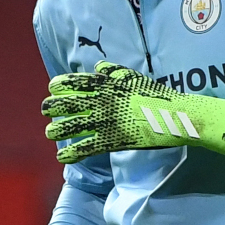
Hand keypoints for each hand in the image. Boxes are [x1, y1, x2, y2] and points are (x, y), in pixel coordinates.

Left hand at [42, 61, 224, 163]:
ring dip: (62, 129)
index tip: (52, 86)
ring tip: (49, 132)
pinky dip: (75, 151)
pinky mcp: (117, 140)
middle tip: (44, 109)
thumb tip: (100, 68)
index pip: (83, 82)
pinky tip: (62, 156)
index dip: (66, 84)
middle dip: (58, 106)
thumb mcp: (139, 79)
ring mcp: (112, 120)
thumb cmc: (162, 97)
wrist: (180, 116)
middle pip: (76, 102)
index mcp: (114, 85)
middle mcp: (109, 101)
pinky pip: (90, 146)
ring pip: (79, 124)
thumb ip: (118, 74)